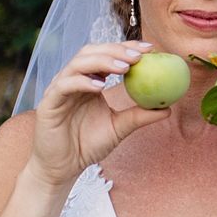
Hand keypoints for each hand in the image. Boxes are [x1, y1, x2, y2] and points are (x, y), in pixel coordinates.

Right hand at [26, 41, 171, 186]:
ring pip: (78, 64)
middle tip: (138, 56)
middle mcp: (74, 80)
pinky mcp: (48, 103)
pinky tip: (100, 86)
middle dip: (116, 50)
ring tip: (124, 68)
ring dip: (102, 62)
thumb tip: (168, 108)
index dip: (127, 48)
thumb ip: (139, 116)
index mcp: (90, 81)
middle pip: (92, 52)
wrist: (63, 168)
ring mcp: (59, 89)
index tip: (150, 49)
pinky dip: (81, 82)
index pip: (107, 55)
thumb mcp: (119, 128)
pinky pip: (64, 86)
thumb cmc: (88, 146)